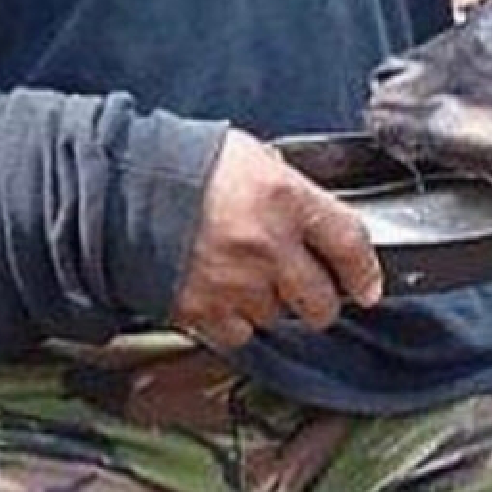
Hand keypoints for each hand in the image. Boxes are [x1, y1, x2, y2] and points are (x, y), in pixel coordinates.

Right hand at [171, 131, 382, 348]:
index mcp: (286, 199)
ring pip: (278, 318)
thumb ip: (289, 189)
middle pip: (321, 302)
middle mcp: (268, 247)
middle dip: (322, 301)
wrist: (121, 189)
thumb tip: (311, 214)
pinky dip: (237, 321)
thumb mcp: (253, 156)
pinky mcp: (203, 311)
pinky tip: (226, 295)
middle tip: (313, 291)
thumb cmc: (186, 164)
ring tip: (252, 279)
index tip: (370, 286)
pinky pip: (239, 334)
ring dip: (273, 305)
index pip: (350, 245)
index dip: (366, 271)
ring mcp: (236, 283)